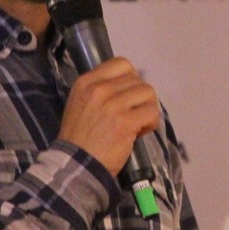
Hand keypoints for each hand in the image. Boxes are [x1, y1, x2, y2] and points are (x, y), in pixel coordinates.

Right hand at [58, 57, 159, 175]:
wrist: (76, 165)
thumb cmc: (79, 138)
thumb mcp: (80, 103)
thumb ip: (99, 90)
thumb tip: (127, 85)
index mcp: (86, 82)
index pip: (121, 64)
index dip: (131, 78)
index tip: (127, 95)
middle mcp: (99, 89)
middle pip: (137, 79)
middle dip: (140, 97)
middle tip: (133, 114)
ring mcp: (113, 105)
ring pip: (148, 92)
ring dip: (148, 108)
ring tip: (139, 122)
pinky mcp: (126, 122)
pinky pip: (152, 112)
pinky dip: (151, 123)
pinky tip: (141, 132)